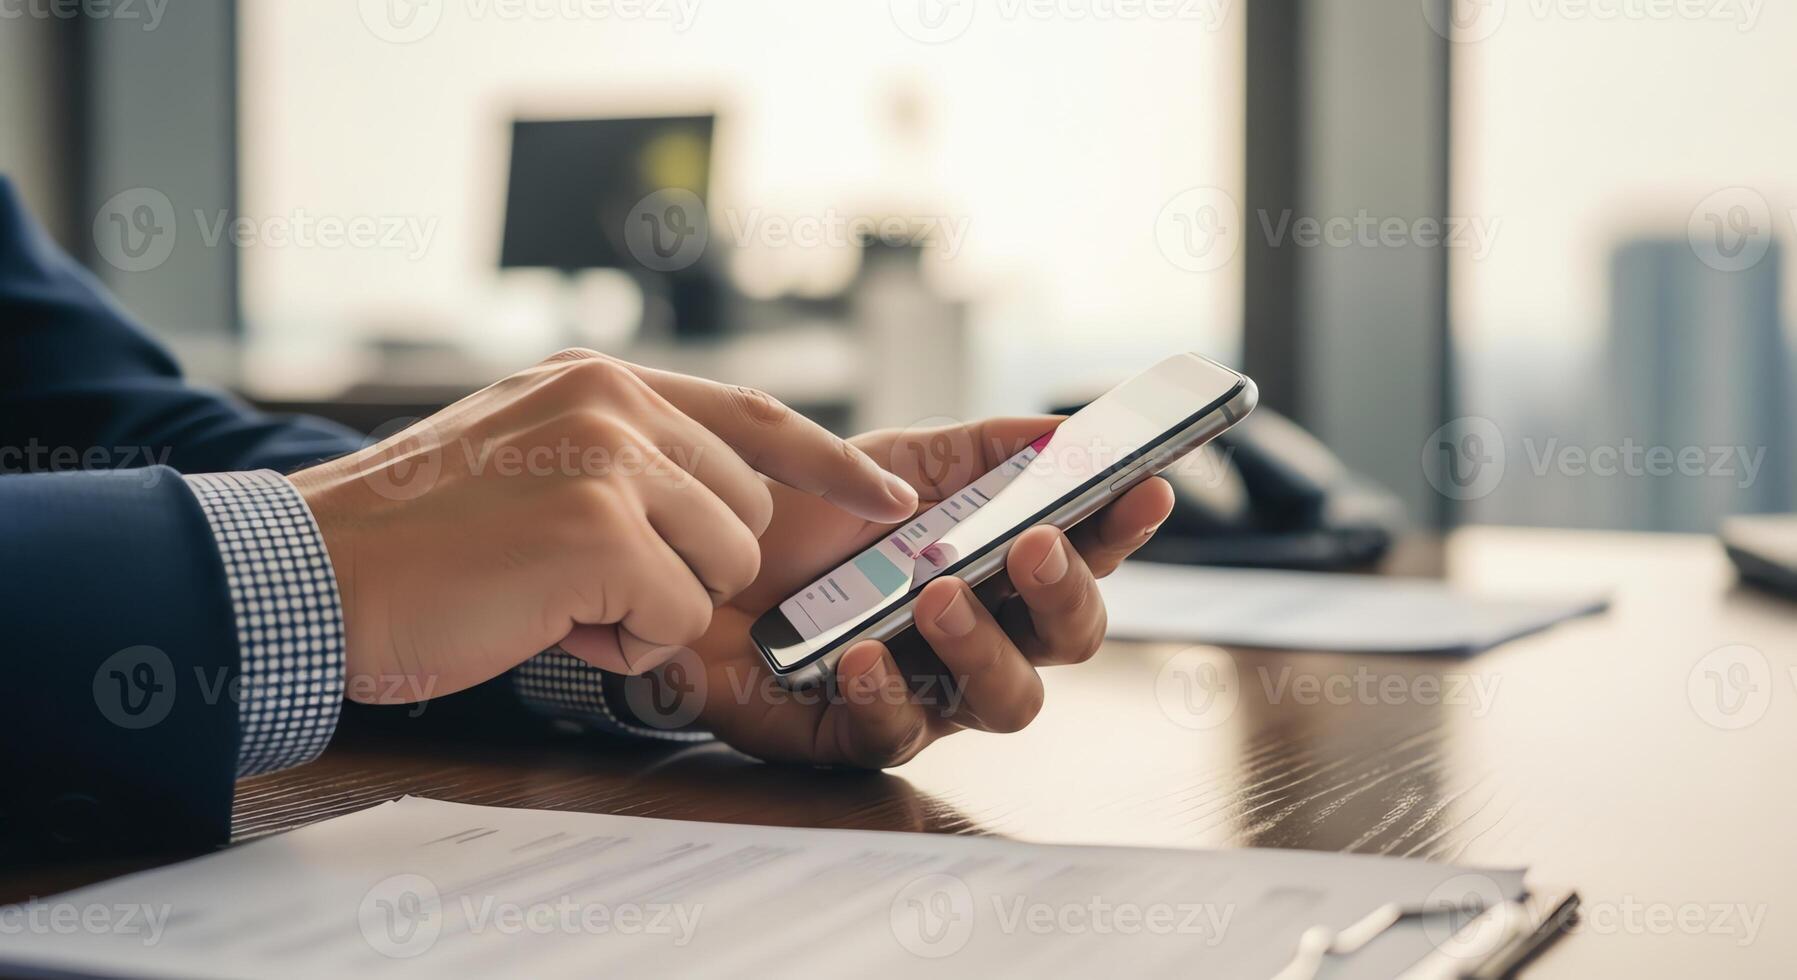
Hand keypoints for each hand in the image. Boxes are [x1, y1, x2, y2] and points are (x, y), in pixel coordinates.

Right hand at [289, 349, 918, 701]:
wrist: (309, 573)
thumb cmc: (415, 537)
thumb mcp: (528, 453)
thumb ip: (624, 458)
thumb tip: (720, 507)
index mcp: (600, 381)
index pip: (754, 416)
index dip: (831, 463)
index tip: (888, 499)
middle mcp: (613, 403)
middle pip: (745, 512)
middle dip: (687, 568)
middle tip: (584, 580)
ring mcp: (608, 460)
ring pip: (719, 567)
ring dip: (649, 609)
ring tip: (554, 595)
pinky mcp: (599, 531)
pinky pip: (675, 619)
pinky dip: (619, 646)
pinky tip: (543, 621)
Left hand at [647, 416, 1175, 766]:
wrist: (697, 562)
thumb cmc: (798, 519)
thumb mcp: (894, 462)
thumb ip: (985, 449)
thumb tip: (1067, 432)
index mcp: (997, 569)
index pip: (1086, 555)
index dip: (1123, 527)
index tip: (1145, 488)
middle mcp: (979, 636)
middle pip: (1068, 638)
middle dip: (1064, 592)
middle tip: (1030, 547)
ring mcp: (926, 691)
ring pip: (1005, 700)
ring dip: (982, 646)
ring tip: (937, 598)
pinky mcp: (857, 734)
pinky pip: (896, 734)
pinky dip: (887, 692)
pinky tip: (864, 652)